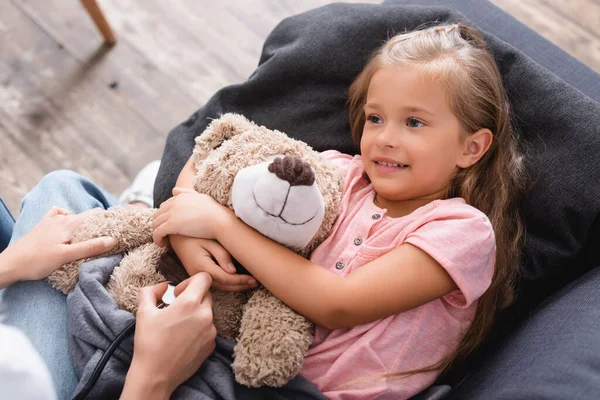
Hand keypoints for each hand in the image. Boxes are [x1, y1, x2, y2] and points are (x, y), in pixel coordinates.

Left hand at [0, 206, 117, 285]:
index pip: (96, 214)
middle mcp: (61, 218)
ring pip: (74, 216)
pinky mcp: (43, 226)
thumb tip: (113, 240)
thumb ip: (90, 247)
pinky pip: (59, 215)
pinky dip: (67, 218)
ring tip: (91, 235)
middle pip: (87, 215)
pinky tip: (67, 227)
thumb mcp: (67, 256)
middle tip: (109, 235)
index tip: (119, 228)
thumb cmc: (37, 262)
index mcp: (69, 223)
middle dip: (99, 223)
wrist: (10, 264)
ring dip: (84, 223)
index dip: (109, 220)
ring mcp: (51, 221)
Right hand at [122, 274, 216, 397]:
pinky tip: (183, 339)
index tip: (178, 293)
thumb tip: (163, 286)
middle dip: (192, 297)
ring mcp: (211, 331)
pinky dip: (199, 329)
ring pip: (207, 312)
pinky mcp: (212, 345)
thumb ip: (151, 291)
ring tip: (177, 326)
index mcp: (190, 303)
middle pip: (206, 294)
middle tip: (175, 309)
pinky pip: (208, 329)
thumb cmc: (148, 342)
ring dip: (195, 314)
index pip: (205, 278)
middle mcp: (205, 315)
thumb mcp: (143, 311)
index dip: (190, 281)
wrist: (155, 375)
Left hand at [152, 188, 233, 247]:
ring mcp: (172, 214)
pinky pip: (157, 232)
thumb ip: (187, 193)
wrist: (220, 220)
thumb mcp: (201, 197)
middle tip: (164, 234)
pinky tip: (162, 244)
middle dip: (158, 224)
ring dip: (156, 232)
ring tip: (163, 240)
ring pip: (155, 223)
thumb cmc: (215, 212)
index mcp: (180, 197)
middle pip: (157, 214)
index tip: (169, 226)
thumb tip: (174, 190)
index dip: (164, 216)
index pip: (165, 206)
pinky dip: (157, 239)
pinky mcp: (171, 225)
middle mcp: (174, 203)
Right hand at [169, 235, 256, 291]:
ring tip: (249, 283)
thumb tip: (233, 271)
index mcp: (201, 266)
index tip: (254, 279)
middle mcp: (198, 275)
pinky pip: (213, 284)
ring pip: (218, 287)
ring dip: (234, 287)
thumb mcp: (209, 241)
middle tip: (255, 283)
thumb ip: (222, 255)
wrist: (174, 235)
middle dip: (240, 286)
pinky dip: (226, 284)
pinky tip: (235, 281)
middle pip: (223, 286)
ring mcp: (195, 277)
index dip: (241, 280)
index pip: (225, 278)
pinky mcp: (196, 275)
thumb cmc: (192, 234)